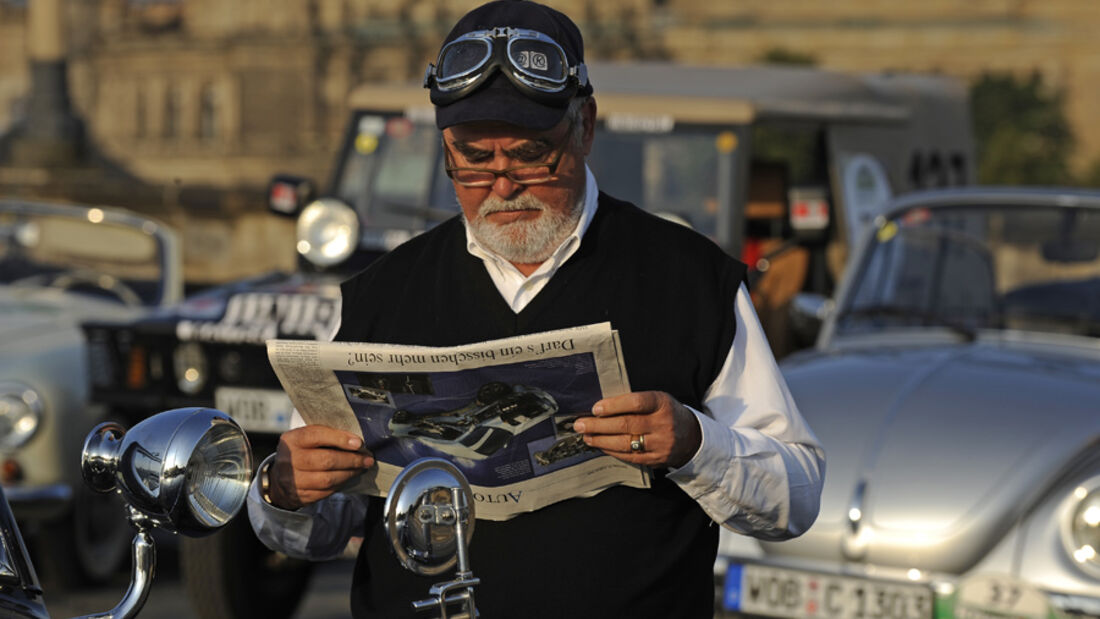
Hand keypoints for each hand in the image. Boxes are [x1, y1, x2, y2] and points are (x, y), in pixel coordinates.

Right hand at [268, 425, 374, 508]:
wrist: (279, 478)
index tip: (358, 443)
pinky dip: (341, 484)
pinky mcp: (300, 496)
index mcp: (292, 440)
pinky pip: (326, 492)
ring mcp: (293, 480)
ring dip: (349, 473)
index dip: (340, 439)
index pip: (317, 435)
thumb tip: (355, 442)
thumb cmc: (299, 453)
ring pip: (328, 479)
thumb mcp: (306, 439)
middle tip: (366, 459)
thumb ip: (326, 436)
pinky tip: (348, 478)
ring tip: (360, 468)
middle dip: (351, 460)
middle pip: (326, 460)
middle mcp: (289, 460)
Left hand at [572, 391, 700, 468]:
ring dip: (601, 440)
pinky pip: (629, 456)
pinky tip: (600, 446)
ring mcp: (660, 444)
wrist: (692, 437)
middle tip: (580, 424)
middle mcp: (663, 424)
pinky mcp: (656, 459)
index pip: (636, 403)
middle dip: (599, 425)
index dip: (614, 405)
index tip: (595, 408)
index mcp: (662, 404)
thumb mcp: (658, 400)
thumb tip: (601, 407)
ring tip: (586, 436)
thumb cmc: (667, 413)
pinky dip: (612, 451)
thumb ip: (635, 402)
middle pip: (626, 424)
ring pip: (625, 443)